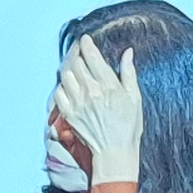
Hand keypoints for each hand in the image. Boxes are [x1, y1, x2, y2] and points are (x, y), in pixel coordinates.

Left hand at [50, 41, 149, 188]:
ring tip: (72, 65)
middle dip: (76, 52)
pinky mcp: (69, 113)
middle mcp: (90, 91)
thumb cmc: (128, 126)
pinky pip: (58, 92)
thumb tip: (128, 53)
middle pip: (75, 63)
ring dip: (68, 67)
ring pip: (65, 75)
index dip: (86, 44)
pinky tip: (67, 85)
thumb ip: (129, 73)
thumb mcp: (134, 97)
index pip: (92, 57)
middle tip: (78, 50)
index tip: (85, 40)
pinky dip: (61, 85)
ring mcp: (77, 103)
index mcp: (107, 85)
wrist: (114, 152)